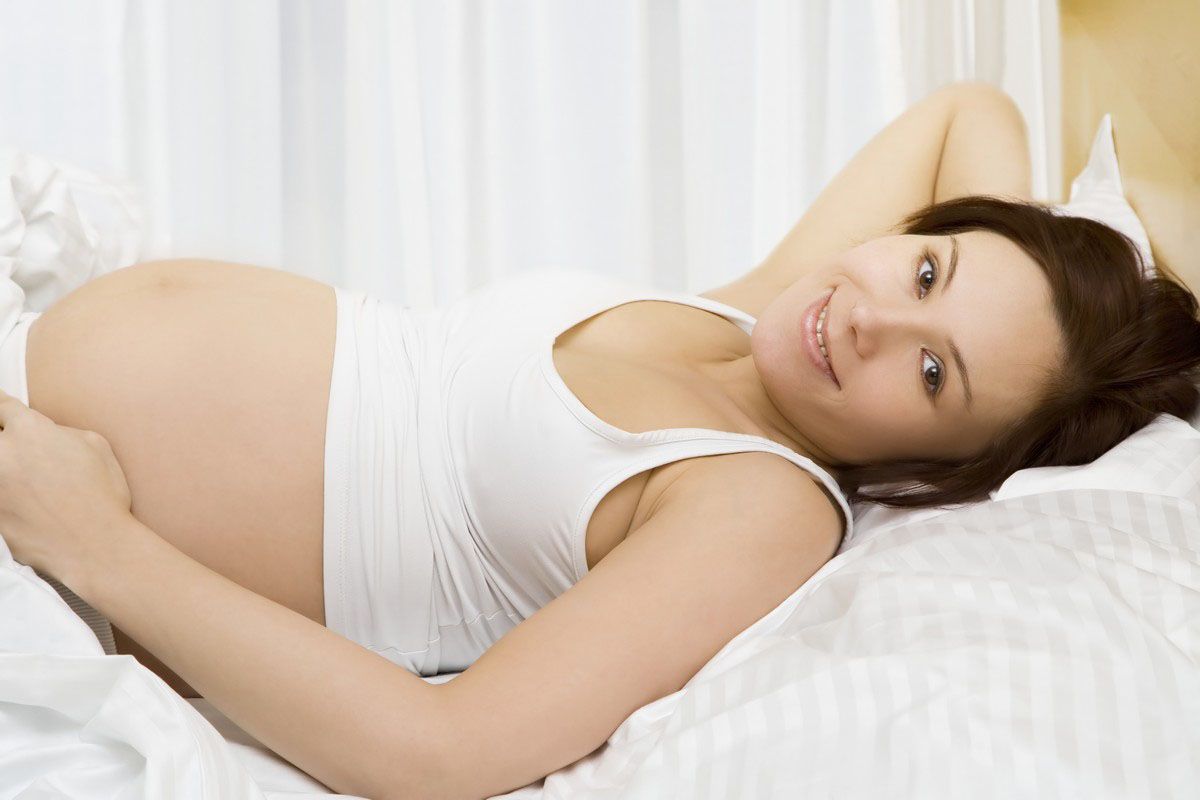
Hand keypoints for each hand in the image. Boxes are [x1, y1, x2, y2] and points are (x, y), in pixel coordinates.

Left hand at [0, 388, 132, 579]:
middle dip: (4, 441)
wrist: (94, 546)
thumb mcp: (96, 446)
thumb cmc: (101, 497)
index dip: (2, 408)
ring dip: (6, 472)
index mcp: (29, 430)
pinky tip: (25, 505)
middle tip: (18, 455)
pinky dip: (5, 498)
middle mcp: (2, 453)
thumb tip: (46, 432)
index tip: (3, 414)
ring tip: (26, 484)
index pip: (0, 406)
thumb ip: (61, 431)